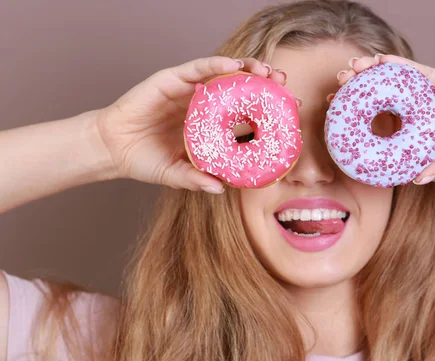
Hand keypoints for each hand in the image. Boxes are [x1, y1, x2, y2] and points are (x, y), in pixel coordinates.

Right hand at [94, 56, 286, 191]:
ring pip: (223, 75)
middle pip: (240, 90)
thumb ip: (196, 179)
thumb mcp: (176, 174)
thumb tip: (221, 188)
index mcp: (210, 127)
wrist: (111, 149)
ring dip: (247, 70)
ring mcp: (189, 92)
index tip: (290, 113)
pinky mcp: (172, 80)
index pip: (245, 116)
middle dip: (265, 85)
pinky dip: (216, 65)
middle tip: (285, 84)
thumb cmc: (145, 161)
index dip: (267, 112)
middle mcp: (204, 106)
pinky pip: (198, 68)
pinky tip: (234, 65)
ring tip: (267, 71)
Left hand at [335, 55, 434, 183]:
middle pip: (383, 95)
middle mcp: (419, 110)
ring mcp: (433, 95)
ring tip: (356, 65)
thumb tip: (416, 178)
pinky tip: (385, 61)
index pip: (379, 119)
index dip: (357, 113)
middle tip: (339, 81)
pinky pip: (424, 73)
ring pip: (399, 80)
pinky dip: (404, 67)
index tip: (334, 109)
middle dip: (360, 86)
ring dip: (376, 71)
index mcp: (413, 130)